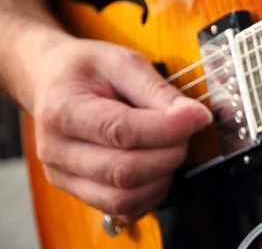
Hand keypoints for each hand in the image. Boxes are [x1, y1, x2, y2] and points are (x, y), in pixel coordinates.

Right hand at [30, 38, 211, 222]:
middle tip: (186, 130)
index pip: (120, 131)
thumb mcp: (122, 61)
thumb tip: (194, 116)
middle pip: (124, 171)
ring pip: (124, 198)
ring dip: (163, 176)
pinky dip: (152, 193)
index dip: (168, 128)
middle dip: (169, 152)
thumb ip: (157, 89)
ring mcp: (65, 176)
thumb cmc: (88, 69)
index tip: (199, 116)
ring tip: (171, 146)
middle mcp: (56, 150)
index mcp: (62, 110)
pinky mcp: (80, 192)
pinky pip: (124, 209)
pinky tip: (159, 166)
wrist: (54, 81)